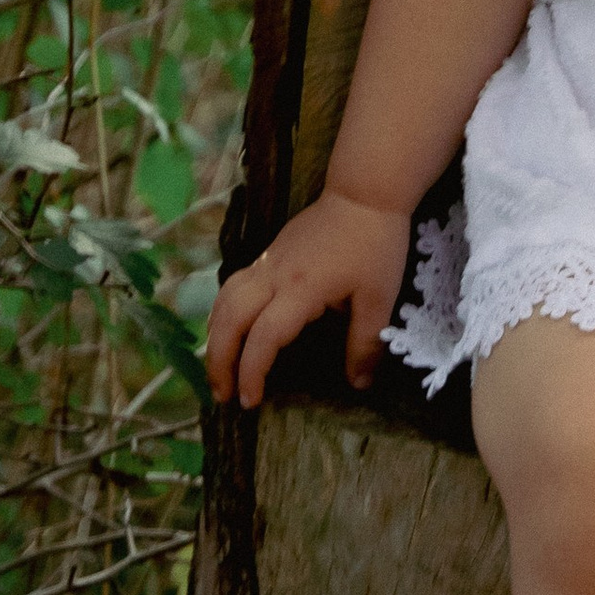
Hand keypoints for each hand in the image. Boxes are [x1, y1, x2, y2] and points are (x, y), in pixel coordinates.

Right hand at [205, 187, 410, 408]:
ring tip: (218, 369)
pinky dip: (222, 312)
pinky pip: (233, 286)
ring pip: (224, 300)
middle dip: (219, 361)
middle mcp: (274, 277)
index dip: (252, 373)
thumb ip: (365, 343)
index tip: (251, 402)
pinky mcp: (268, 254)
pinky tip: (228, 329)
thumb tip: (360, 385)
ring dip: (215, 336)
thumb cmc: (375, 244)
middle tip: (222, 395)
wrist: (364, 193)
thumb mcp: (379, 299)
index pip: (263, 339)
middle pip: (229, 320)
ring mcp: (267, 262)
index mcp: (301, 291)